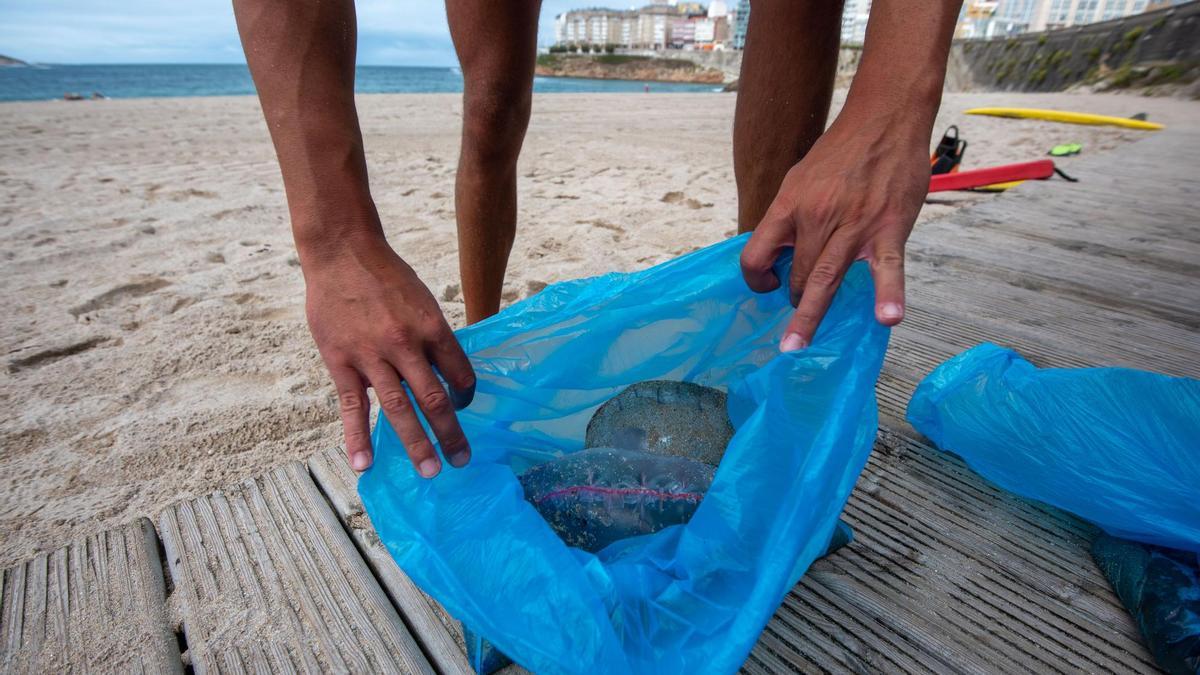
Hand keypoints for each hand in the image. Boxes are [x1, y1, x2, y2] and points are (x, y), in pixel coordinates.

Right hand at [302, 231, 474, 475]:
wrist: (342, 253)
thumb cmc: (387, 277)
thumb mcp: (422, 300)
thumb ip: (432, 338)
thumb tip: (446, 374)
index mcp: (432, 326)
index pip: (459, 372)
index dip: (466, 394)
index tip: (464, 404)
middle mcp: (405, 344)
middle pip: (433, 398)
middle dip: (450, 433)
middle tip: (461, 460)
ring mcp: (371, 355)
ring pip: (398, 408)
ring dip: (416, 444)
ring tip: (430, 471)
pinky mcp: (341, 361)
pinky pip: (352, 406)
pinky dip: (357, 437)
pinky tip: (364, 463)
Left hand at [740, 113, 928, 350]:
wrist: (884, 119)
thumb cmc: (841, 152)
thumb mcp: (799, 179)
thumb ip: (789, 216)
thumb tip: (778, 249)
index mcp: (789, 205)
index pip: (756, 252)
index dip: (756, 276)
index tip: (767, 285)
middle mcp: (816, 217)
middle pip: (795, 274)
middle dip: (794, 300)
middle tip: (799, 311)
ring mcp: (853, 226)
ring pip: (826, 279)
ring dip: (810, 316)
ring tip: (798, 346)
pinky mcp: (888, 228)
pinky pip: (887, 268)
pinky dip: (888, 294)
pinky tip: (887, 319)